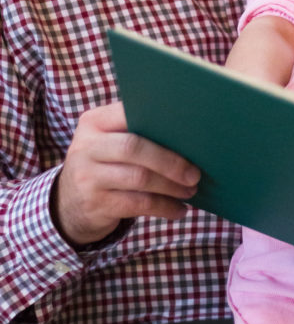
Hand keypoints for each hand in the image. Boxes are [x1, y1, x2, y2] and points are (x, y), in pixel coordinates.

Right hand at [52, 101, 199, 247]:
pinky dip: (164, 207)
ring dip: (171, 186)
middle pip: (134, 147)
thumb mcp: (108, 142)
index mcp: (93, 122)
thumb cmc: (104, 165)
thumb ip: (135, 132)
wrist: (68, 205)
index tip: (189, 133)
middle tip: (194, 173)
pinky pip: (138, 204)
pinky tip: (178, 209)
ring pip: (139, 178)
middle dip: (170, 161)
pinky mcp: (95, 204)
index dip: (160, 122)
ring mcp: (88, 177)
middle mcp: (86, 147)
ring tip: (190, 190)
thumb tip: (188, 135)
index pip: (129, 113)